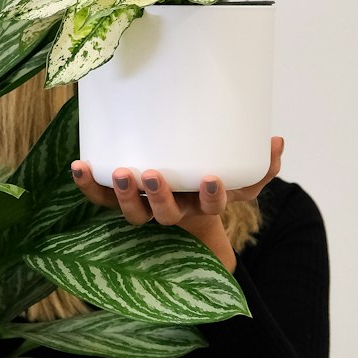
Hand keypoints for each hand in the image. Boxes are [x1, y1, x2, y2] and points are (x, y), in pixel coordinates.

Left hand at [70, 137, 284, 271]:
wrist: (181, 216)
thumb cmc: (208, 191)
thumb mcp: (241, 180)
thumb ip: (262, 167)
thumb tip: (278, 141)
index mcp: (201, 209)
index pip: (210, 208)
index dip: (210, 196)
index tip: (211, 179)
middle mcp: (172, 213)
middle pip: (164, 213)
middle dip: (158, 196)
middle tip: (152, 175)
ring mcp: (144, 209)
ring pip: (132, 212)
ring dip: (123, 194)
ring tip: (119, 172)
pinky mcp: (118, 201)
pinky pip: (100, 199)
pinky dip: (88, 184)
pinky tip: (79, 166)